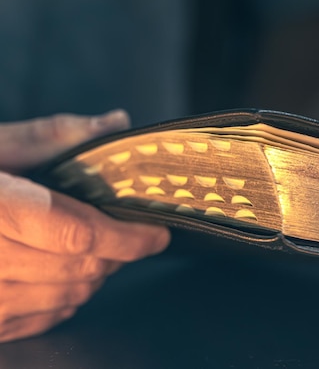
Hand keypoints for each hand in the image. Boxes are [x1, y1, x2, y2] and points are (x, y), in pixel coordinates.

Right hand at [0, 112, 170, 341]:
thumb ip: (52, 135)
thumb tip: (113, 123)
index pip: (77, 233)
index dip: (126, 237)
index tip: (156, 233)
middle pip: (77, 269)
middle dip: (117, 254)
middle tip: (132, 234)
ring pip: (62, 299)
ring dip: (94, 276)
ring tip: (102, 250)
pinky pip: (36, 320)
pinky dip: (64, 299)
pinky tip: (67, 276)